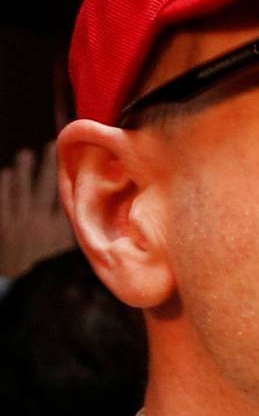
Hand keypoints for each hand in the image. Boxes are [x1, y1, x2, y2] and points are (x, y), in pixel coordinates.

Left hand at [0, 141, 74, 280]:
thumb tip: (93, 212)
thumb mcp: (58, 244)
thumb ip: (71, 228)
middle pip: (43, 190)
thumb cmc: (37, 252)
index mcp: (55, 230)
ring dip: (24, 172)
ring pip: (21, 192)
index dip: (70, 179)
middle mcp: (38, 226)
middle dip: (47, 168)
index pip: (64, 200)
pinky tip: (5, 173)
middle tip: (51, 147)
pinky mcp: (1, 224)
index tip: (76, 162)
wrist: (9, 268)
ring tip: (26, 154)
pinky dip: (3, 186)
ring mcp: (18, 224)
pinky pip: (3, 201)